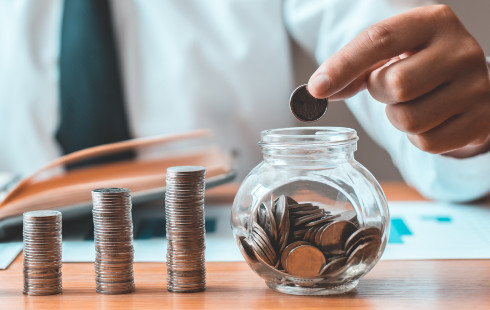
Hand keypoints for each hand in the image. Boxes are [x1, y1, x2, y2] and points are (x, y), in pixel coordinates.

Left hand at [308, 5, 489, 156]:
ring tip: (412, 102)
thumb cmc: (419, 65)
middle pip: (395, 85)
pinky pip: (427, 143)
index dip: (344, 65)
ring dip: (397, 117)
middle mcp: (461, 50)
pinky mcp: (480, 121)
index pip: (380, 39)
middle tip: (390, 87)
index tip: (317, 88)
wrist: (468, 85)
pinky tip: (429, 119)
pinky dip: (417, 137)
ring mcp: (476, 87)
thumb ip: (354, 68)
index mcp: (433, 22)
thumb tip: (319, 89)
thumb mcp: (391, 54)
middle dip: (380, 92)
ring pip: (409, 120)